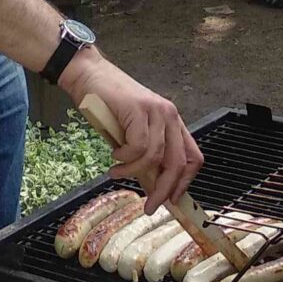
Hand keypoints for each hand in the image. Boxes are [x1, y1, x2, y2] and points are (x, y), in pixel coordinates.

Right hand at [61, 50, 203, 214]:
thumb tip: (151, 184)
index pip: (193, 157)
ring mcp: (155, 111)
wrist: (88, 75)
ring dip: (133, 171)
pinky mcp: (138, 109)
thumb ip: (145, 152)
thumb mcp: (132, 131)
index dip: (185, 182)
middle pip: (178, 162)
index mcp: (173, 121)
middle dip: (163, 190)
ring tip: (117, 172)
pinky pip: (137, 145)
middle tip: (149, 206)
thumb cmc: (107, 105)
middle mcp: (170, 115)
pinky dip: (125, 157)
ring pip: (155, 156)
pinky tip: (115, 155)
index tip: (173, 200)